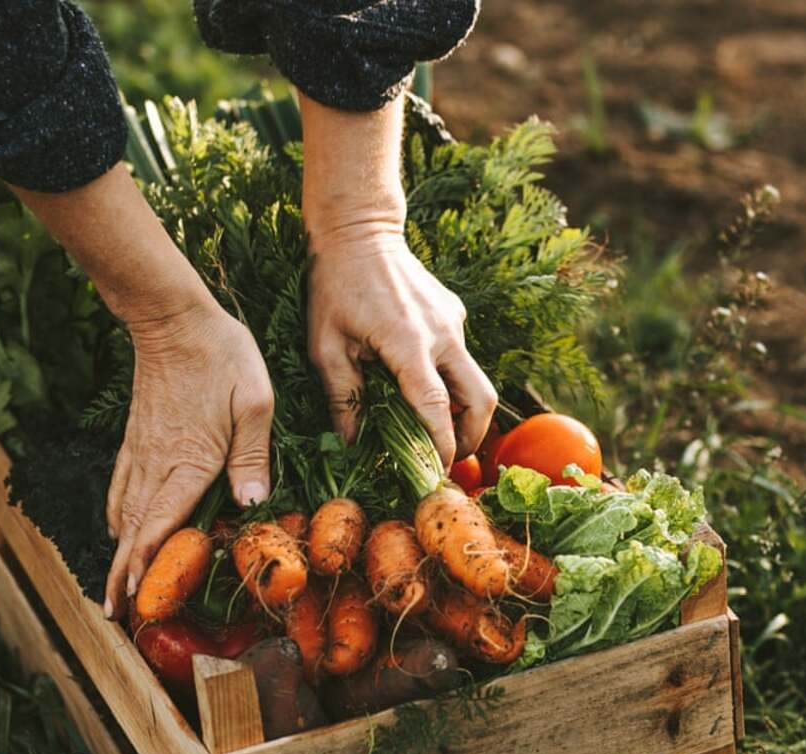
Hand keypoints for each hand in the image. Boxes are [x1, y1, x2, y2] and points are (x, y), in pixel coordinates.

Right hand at [103, 298, 274, 616]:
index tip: (134, 598)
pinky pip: (121, 488)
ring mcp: (142, 452)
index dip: (146, 564)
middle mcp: (158, 464)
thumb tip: (250, 503)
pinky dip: (118, 517)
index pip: (161, 524)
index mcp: (188, 461)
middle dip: (122, 575)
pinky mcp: (136, 440)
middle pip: (133, 530)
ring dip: (118, 552)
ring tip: (114, 588)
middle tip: (115, 614)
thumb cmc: (221, 355)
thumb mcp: (254, 401)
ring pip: (123, 513)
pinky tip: (119, 531)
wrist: (172, 316)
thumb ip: (252, 455)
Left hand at [298, 91, 495, 465]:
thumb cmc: (333, 288)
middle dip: (471, 436)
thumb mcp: (324, 346)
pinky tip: (418, 383)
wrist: (358, 230)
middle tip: (449, 458)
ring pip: (475, 379)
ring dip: (462, 410)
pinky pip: (459, 356)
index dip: (441, 445)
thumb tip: (351, 443)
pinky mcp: (454, 313)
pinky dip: (448, 380)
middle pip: (481, 399)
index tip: (437, 471)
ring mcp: (453, 321)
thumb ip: (341, 397)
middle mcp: (442, 334)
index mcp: (408, 344)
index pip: (437, 408)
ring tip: (436, 431)